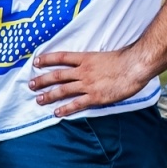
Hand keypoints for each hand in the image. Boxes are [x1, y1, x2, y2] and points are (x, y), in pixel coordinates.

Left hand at [30, 48, 154, 117]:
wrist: (136, 65)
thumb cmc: (126, 59)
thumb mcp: (105, 55)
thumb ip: (95, 60)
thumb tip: (91, 62)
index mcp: (86, 58)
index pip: (61, 57)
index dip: (47, 59)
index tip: (36, 62)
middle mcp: (83, 71)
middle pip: (57, 75)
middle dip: (42, 80)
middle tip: (30, 85)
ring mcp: (88, 84)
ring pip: (63, 90)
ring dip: (49, 95)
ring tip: (38, 100)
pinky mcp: (95, 97)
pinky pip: (76, 104)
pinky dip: (65, 108)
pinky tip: (56, 112)